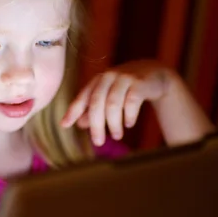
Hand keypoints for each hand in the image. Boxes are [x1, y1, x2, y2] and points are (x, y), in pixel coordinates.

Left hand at [61, 60, 175, 144]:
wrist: (153, 74)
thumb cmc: (125, 88)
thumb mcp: (108, 96)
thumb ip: (94, 109)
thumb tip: (80, 124)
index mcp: (97, 81)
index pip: (82, 97)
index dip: (73, 111)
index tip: (64, 125)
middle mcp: (108, 77)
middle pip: (96, 103)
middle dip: (96, 125)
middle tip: (98, 142)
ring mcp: (124, 78)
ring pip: (113, 103)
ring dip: (113, 123)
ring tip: (117, 136)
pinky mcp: (139, 82)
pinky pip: (132, 101)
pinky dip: (129, 115)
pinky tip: (129, 124)